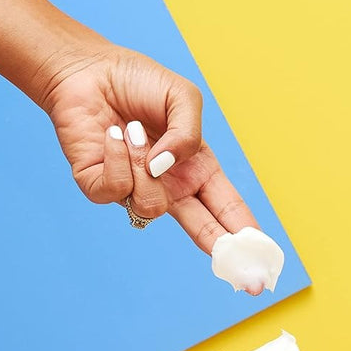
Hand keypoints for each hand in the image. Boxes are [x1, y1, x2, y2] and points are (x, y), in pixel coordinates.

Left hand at [43, 44, 262, 287]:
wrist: (88, 70)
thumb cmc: (139, 81)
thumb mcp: (182, 97)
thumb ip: (188, 135)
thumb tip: (167, 169)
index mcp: (197, 169)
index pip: (227, 207)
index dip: (246, 233)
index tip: (262, 256)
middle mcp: (170, 186)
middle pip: (203, 230)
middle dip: (225, 251)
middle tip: (248, 280)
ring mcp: (135, 190)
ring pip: (152, 205)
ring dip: (145, 164)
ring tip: (135, 129)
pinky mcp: (99, 186)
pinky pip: (114, 190)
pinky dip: (116, 159)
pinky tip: (114, 134)